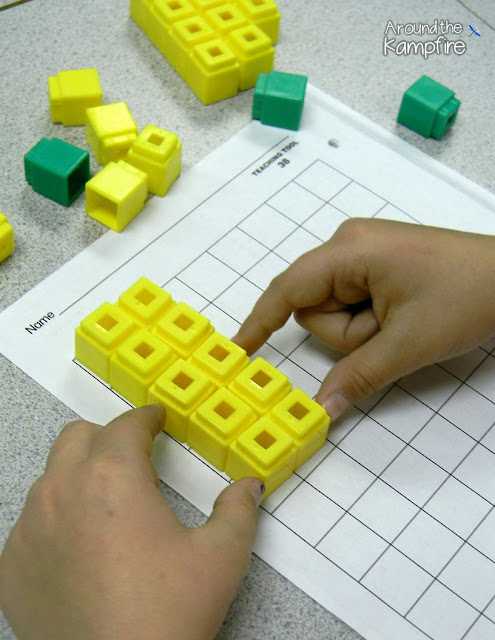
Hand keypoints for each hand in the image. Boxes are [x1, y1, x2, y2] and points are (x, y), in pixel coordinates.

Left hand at [0, 405, 263, 639]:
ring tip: (110, 508)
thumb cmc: (167, 614)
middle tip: (135, 459)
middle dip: (108, 438)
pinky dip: (56, 519)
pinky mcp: (11, 566)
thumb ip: (238, 510)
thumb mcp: (220, 558)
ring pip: (52, 476)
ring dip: (80, 476)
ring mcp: (30, 529)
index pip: (126, 425)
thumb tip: (249, 486)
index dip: (146, 417)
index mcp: (112, 478)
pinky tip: (81, 550)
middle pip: (78, 437)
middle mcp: (62, 491)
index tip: (157, 418)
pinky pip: (31, 522)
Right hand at [233, 218, 494, 418]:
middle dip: (348, 332)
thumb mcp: (407, 344)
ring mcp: (363, 253)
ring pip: (336, 309)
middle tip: (391, 330)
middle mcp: (347, 244)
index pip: (287, 290)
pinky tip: (403, 314)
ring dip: (364, 329)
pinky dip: (370, 320)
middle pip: (315, 307)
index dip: (260, 321)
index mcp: (348, 250)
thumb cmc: (466, 297)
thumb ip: (357, 376)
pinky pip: (353, 302)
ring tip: (404, 320)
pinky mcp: (376, 264)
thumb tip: (320, 411)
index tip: (238, 350)